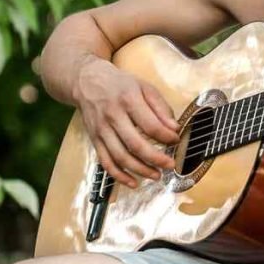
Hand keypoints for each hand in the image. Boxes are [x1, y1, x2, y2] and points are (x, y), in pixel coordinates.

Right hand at [75, 58, 178, 186]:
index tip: (176, 140)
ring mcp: (101, 130)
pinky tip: (133, 182)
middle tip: (169, 165)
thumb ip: (161, 107)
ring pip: (120, 157)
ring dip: (140, 170)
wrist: (87, 81)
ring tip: (156, 175)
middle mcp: (113, 116)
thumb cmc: (119, 84)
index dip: (166, 137)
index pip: (150, 125)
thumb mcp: (144, 87)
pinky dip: (119, 176)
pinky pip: (106, 162)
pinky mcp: (94, 140)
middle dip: (155, 159)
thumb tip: (174, 128)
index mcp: (128, 100)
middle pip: (135, 144)